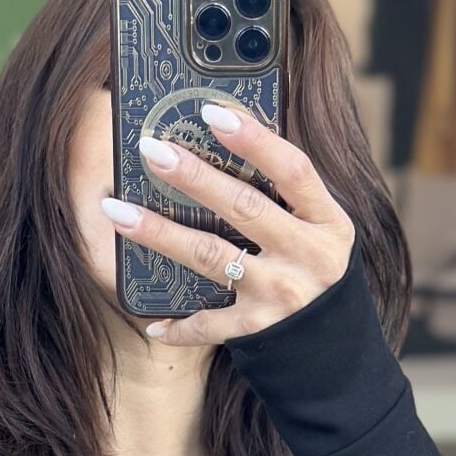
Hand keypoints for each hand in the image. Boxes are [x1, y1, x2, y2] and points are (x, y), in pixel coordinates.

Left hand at [101, 99, 355, 346]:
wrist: (337, 344)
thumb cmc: (317, 268)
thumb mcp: (321, 227)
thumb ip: (288, 193)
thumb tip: (228, 135)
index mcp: (327, 222)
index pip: (293, 170)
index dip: (255, 139)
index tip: (211, 112)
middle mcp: (306, 257)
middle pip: (244, 208)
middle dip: (194, 177)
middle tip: (152, 150)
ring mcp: (280, 295)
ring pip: (211, 257)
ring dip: (160, 233)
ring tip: (118, 211)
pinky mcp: (257, 329)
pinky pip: (208, 324)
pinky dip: (178, 325)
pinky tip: (150, 319)